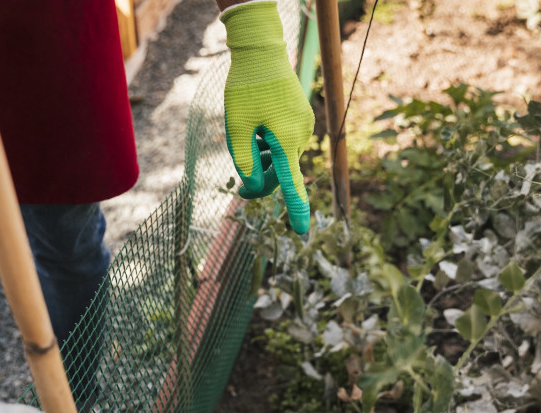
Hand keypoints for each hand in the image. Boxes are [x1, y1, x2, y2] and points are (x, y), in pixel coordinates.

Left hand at [221, 0, 314, 234]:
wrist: (262, 52)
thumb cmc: (245, 89)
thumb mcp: (236, 129)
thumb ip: (243, 162)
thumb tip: (252, 188)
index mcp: (285, 140)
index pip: (290, 183)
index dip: (295, 210)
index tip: (301, 232)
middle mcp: (301, 136)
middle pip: (281, 175)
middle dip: (260, 182)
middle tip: (239, 190)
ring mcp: (304, 127)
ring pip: (282, 161)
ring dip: (263, 163)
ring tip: (247, 140)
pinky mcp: (303, 120)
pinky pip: (285, 145)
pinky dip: (270, 148)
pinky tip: (258, 129)